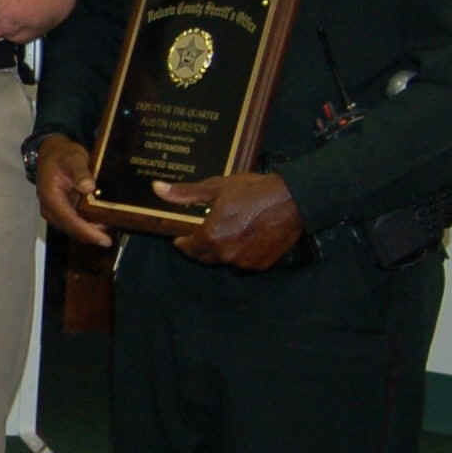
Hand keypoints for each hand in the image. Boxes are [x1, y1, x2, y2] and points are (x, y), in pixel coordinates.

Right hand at [35, 135, 112, 245]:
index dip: (88, 232)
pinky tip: (102, 222)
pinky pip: (76, 223)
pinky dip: (88, 225)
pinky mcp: (62, 211)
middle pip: (72, 229)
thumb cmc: (61, 155)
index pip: (70, 220)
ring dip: (91, 231)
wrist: (52, 153)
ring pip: (74, 229)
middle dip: (92, 235)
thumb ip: (80, 172)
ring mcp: (56, 211)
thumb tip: (88, 187)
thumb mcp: (73, 158)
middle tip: (112, 237)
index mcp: (51, 197)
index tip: (104, 240)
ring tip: (111, 228)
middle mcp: (51, 208)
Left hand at [157, 171, 304, 269]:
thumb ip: (185, 194)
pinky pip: (243, 262)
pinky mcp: (261, 265)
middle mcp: (225, 254)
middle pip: (204, 256)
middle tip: (204, 232)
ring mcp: (244, 262)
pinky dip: (241, 253)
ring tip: (228, 232)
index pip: (187, 248)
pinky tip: (246, 237)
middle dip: (200, 246)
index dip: (183, 241)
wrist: (294, 199)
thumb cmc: (253, 190)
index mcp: (210, 236)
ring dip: (221, 250)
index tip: (182, 235)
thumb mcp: (216, 187)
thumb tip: (156, 188)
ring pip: (224, 260)